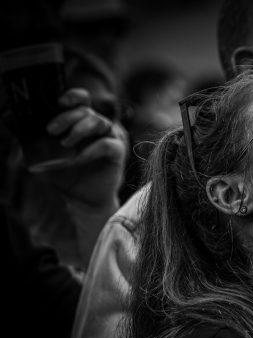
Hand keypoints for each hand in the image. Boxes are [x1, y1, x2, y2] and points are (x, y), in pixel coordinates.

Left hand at [41, 87, 127, 208]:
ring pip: (98, 122)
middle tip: (51, 130)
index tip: (58, 103)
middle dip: (67, 117)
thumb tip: (8, 117)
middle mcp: (97, 127)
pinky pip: (106, 144)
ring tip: (64, 144)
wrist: (82, 200)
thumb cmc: (65, 176)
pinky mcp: (117, 152)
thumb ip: (29, 138)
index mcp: (81, 122)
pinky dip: (90, 150)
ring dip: (79, 130)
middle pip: (86, 110)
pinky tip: (78, 159)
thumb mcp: (42, 155)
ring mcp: (109, 137)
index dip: (72, 96)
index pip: (81, 100)